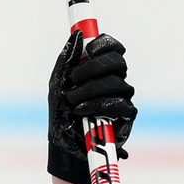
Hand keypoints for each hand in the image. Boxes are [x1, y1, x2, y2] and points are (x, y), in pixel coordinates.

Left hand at [47, 31, 137, 183]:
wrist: (64, 149)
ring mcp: (122, 98)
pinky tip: (83, 112)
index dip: (105, 43)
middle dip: (93, 67)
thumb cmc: (61, 118)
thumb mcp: (57, 85)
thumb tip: (77, 34)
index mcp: (98, 72)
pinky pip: (120, 103)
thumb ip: (67, 60)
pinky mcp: (126, 116)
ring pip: (118, 82)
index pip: (112, 49)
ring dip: (90, 90)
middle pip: (117, 62)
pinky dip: (98, 106)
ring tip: (73, 102)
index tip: (90, 49)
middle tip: (74, 79)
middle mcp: (113, 82)